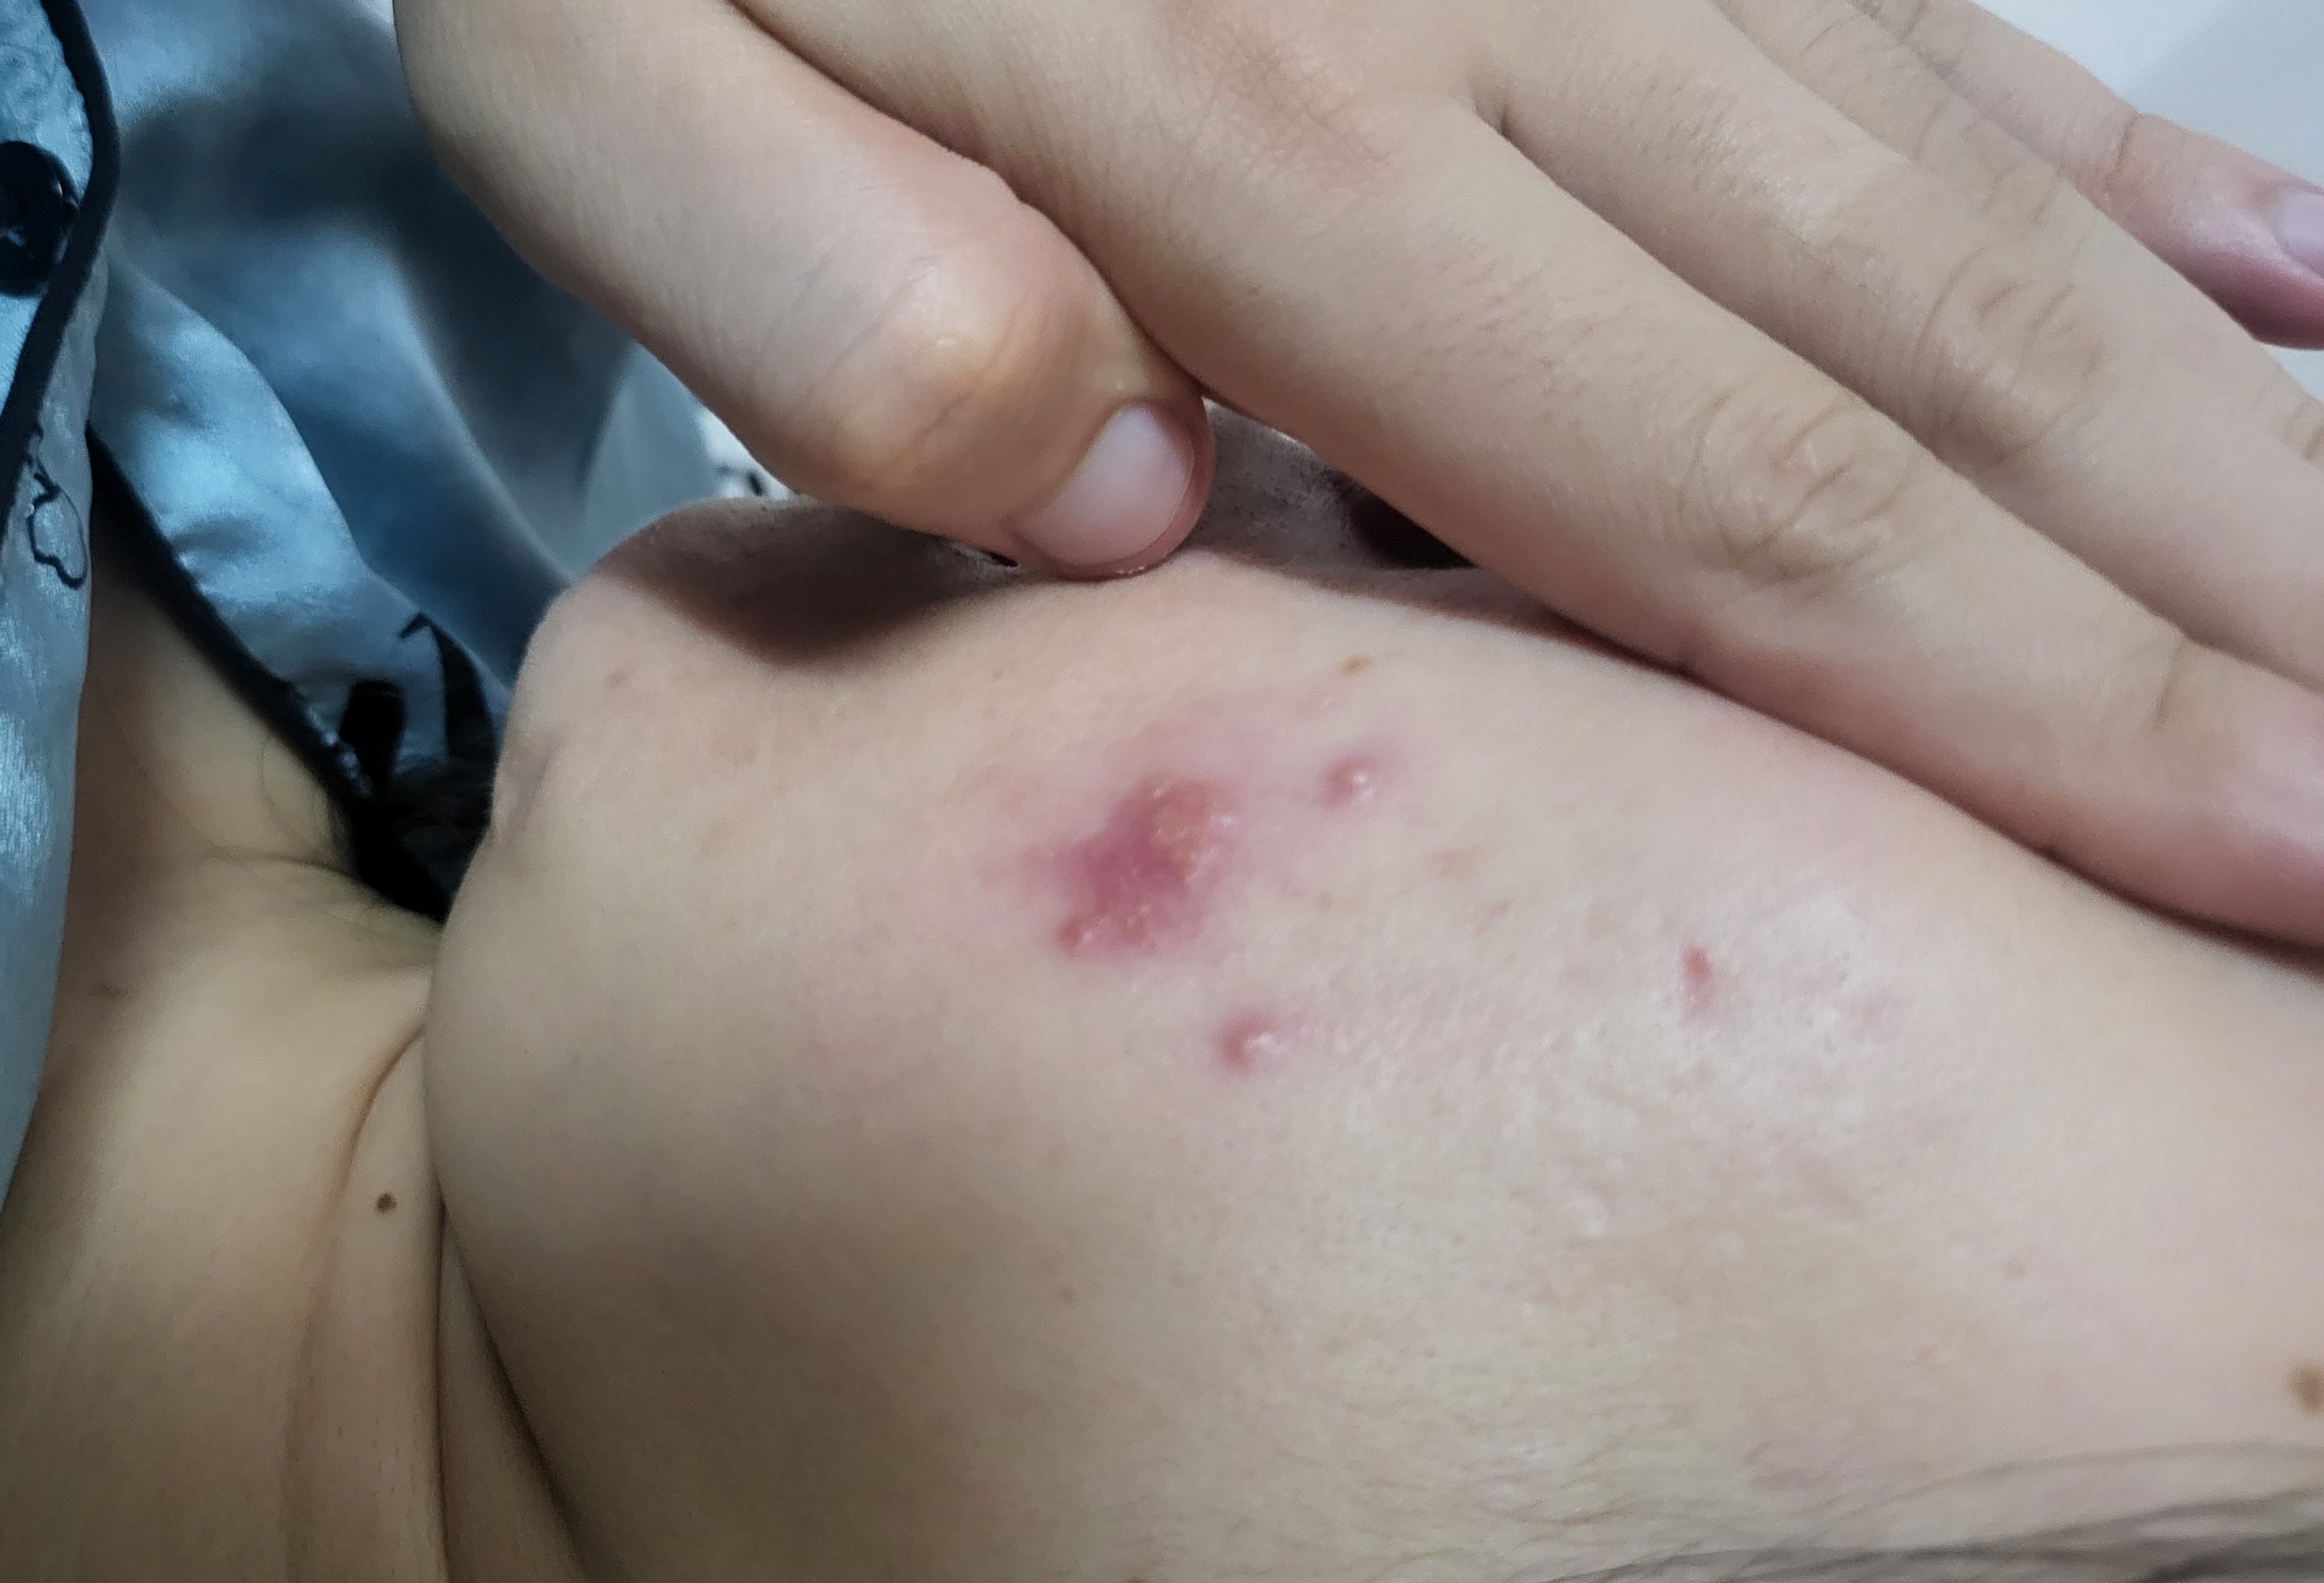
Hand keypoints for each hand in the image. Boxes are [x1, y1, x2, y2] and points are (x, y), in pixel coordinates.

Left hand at [398, 0, 2323, 945]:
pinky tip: (2302, 282)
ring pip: (1978, 208)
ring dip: (2220, 432)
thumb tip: (1118, 501)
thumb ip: (825, 307)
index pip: (1714, 502)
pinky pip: (1929, 33)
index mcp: (1257, 141)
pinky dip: (2131, 179)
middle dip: (2203, 619)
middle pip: (1923, 376)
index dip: (2020, 719)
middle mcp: (1504, 21)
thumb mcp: (593, 94)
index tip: (2265, 883)